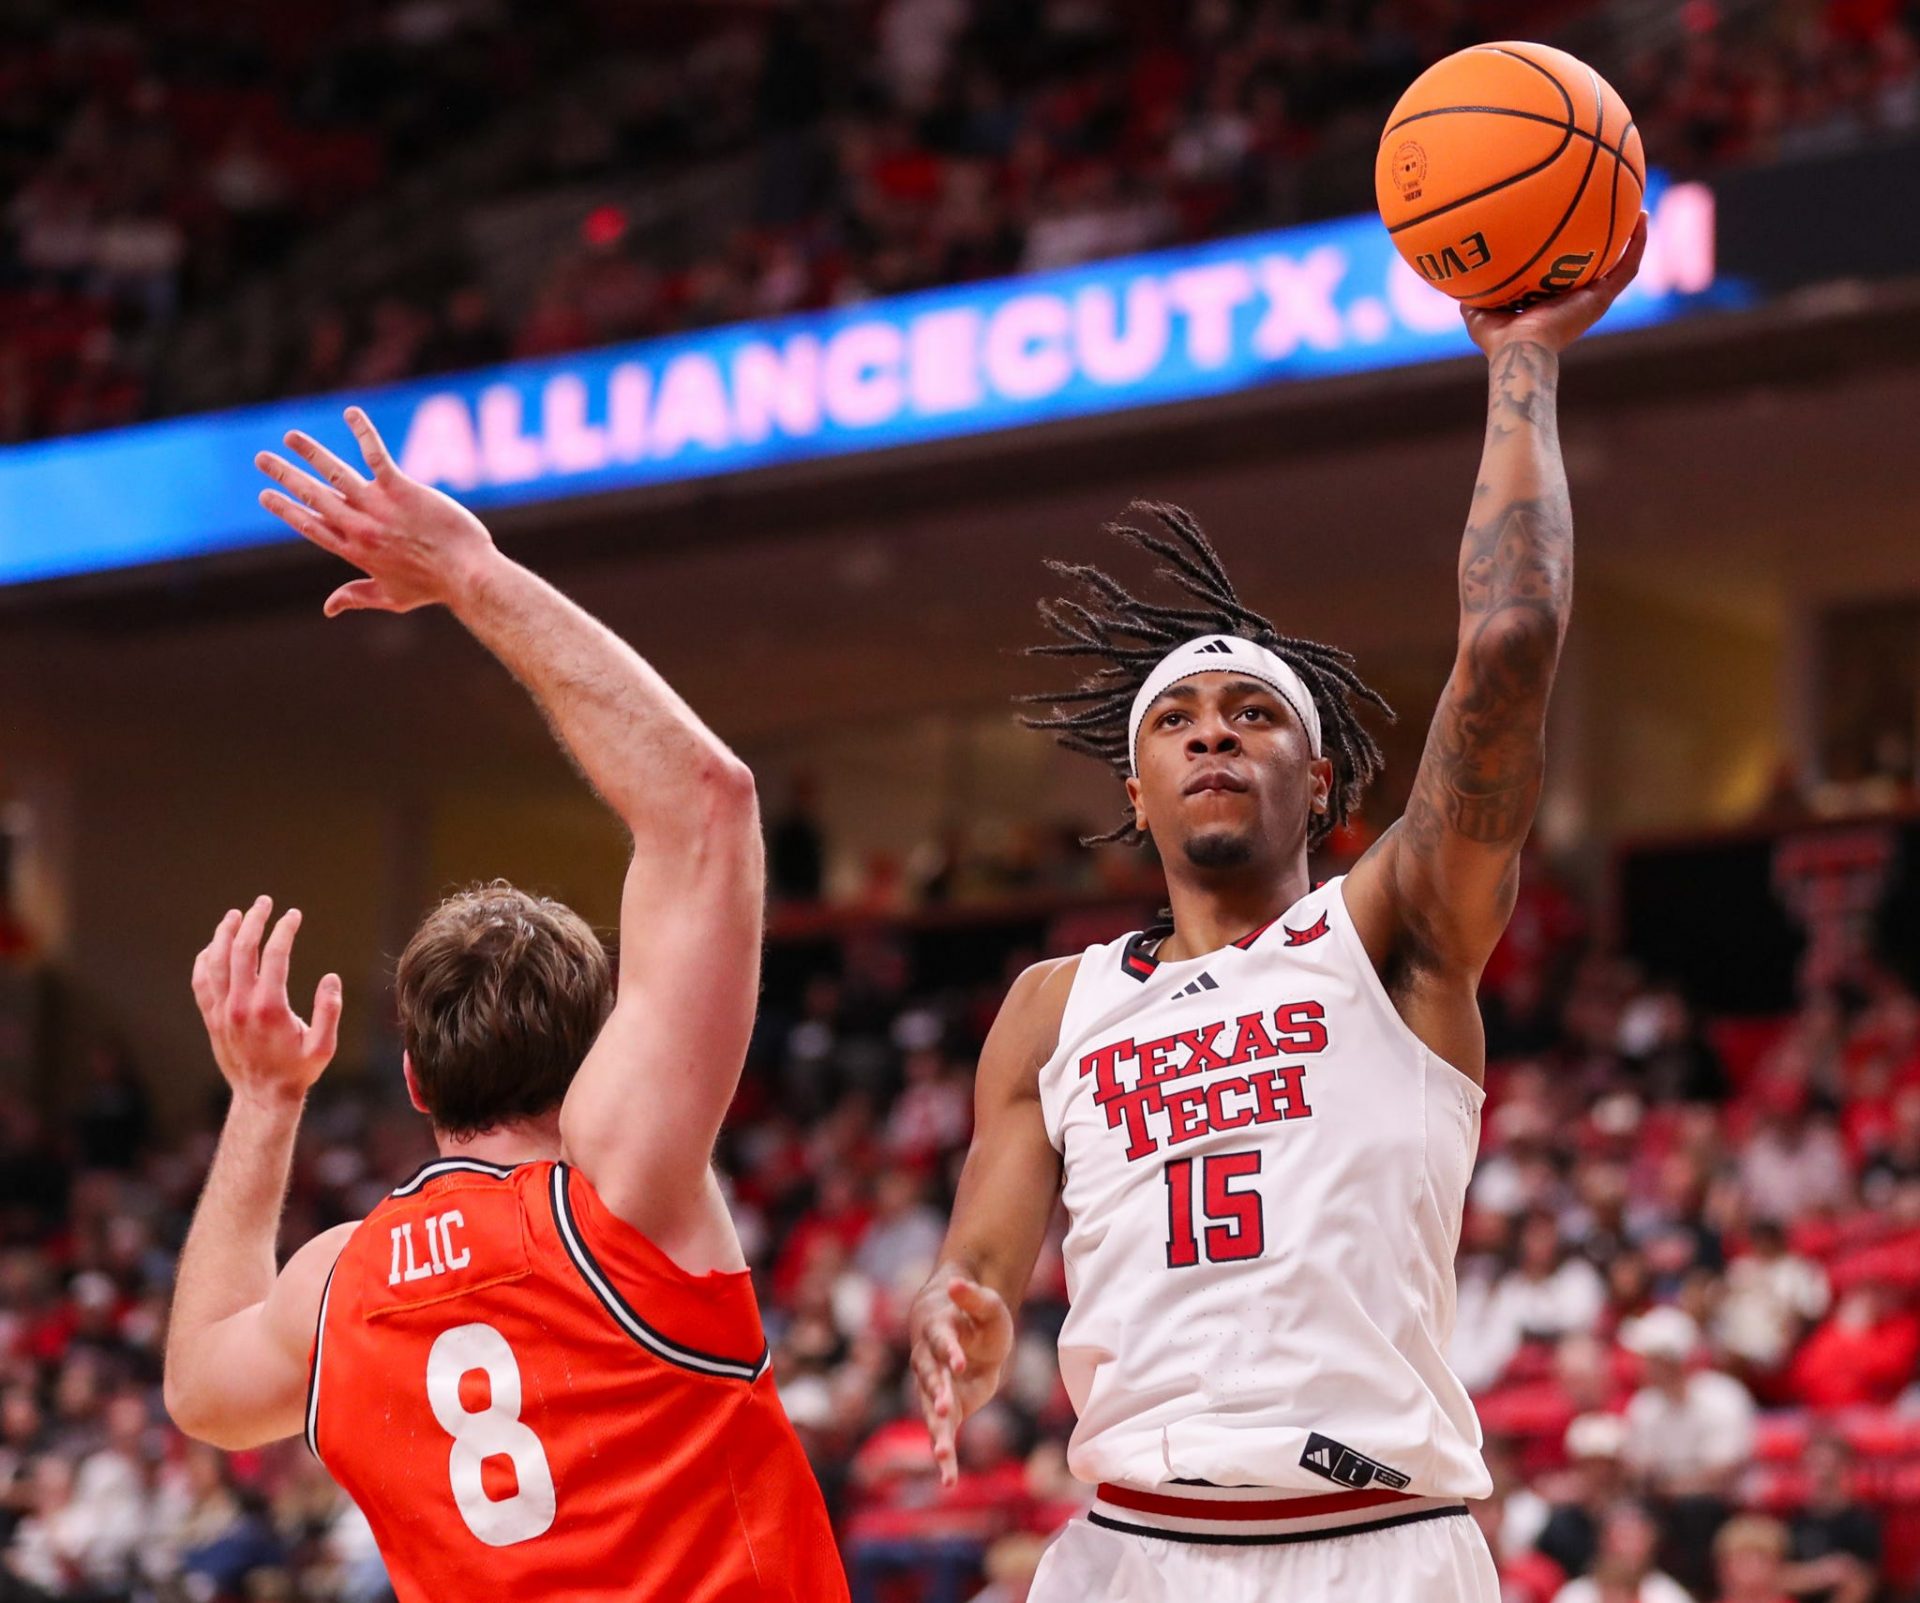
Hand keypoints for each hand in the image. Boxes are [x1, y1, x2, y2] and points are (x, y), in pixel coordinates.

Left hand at [191, 897, 341, 1106]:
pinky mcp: (212, 1019)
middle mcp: (241, 1006)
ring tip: (235, 915)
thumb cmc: (297, 1072)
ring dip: (224, 934)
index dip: (284, 930)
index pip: (275, 955)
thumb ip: (330, 1011)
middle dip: (253, 920)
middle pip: (241, 950)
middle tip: (264, 902)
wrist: (262, 1098)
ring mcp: (222, 1011)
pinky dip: (205, 960)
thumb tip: (331, 978)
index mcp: (270, 1008)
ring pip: (215, 962)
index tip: (293, 915)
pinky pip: (201, 982)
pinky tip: (213, 946)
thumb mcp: (324, 1046)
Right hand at [255, 407, 497, 617]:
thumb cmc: (433, 587)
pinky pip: (376, 456)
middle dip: (285, 476)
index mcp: (354, 550)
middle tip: (261, 459)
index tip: (264, 495)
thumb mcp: (391, 598)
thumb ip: (357, 597)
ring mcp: (379, 507)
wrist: (466, 575)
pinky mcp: (401, 490)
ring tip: (290, 436)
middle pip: (313, 497)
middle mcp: (360, 527)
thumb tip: (327, 608)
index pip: (310, 526)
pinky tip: (350, 413)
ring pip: (335, 474)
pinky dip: (363, 433)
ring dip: (310, 453)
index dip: (286, 510)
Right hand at [909, 1275, 1013, 1486]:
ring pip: (931, 1412)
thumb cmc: (977, 1316)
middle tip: (945, 1406)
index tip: (958, 1361)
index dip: (948, 1350)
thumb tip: (956, 1282)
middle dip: (937, 1392)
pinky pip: (943, 1434)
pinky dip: (945, 1457)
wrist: (967, 1335)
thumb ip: (973, 1296)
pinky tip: (948, 1481)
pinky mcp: (947, 1410)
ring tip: (943, 1453)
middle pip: (930, 1378)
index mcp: (938, 1332)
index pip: (941, 1341)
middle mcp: (929, 1363)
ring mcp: (935, 1389)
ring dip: (937, 1431)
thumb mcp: (987, 1304)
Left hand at [1465, 211, 1647, 356]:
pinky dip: (1637, 244)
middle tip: (1613, 211)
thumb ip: (1475, 288)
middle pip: (1597, 265)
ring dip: (1632, 238)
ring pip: (1620, 264)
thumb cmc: (1497, 338)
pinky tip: (1642, 218)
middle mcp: (1575, 299)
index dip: (1572, 252)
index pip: (1566, 272)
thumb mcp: (1478, 308)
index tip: (1574, 227)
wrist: (1518, 351)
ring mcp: (1591, 299)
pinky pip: (1627, 268)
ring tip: (1639, 209)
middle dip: (1606, 240)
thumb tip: (1461, 267)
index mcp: (1552, 301)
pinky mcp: (1601, 299)